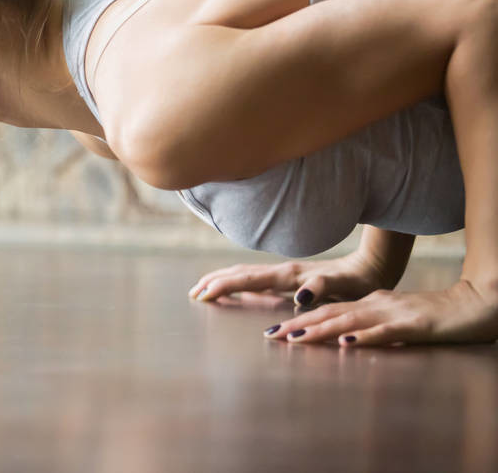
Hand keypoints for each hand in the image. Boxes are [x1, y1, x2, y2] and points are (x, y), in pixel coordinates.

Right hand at [188, 250, 396, 306]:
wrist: (371, 268)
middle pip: (240, 274)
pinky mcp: (289, 278)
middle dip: (215, 282)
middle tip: (192, 293)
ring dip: (222, 280)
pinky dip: (239, 284)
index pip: (248, 280)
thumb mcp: (343, 285)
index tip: (202, 296)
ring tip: (204, 288)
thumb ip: (321, 286)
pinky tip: (236, 289)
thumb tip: (299, 294)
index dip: (224, 287)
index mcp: (289, 275)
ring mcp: (284, 273)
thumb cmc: (357, 282)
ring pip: (245, 274)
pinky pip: (255, 280)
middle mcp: (282, 272)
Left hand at [264, 279, 497, 345]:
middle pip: (330, 313)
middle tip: (269, 334)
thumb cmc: (435, 315)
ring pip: (351, 320)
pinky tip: (347, 344)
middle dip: (297, 324)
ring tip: (295, 337)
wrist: (476, 303)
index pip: (327, 310)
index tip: (271, 331)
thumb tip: (343, 337)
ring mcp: (394, 313)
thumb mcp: (395, 318)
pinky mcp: (415, 325)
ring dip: (321, 329)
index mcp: (369, 302)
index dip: (298, 319)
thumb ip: (370, 324)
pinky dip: (365, 338)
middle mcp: (376, 304)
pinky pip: (386, 332)